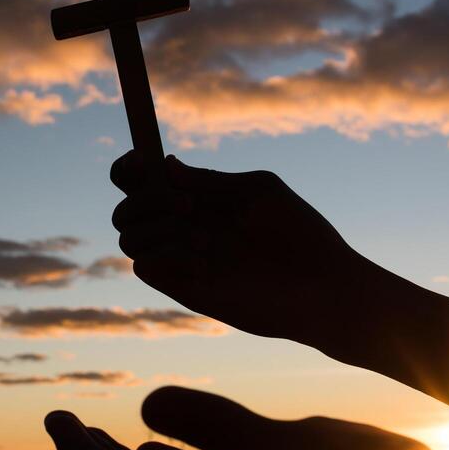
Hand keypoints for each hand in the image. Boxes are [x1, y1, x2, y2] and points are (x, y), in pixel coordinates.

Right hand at [110, 152, 378, 353]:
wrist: (322, 287)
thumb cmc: (300, 233)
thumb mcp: (258, 192)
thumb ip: (210, 180)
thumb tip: (165, 165)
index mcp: (199, 198)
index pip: (143, 180)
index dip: (129, 167)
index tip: (140, 159)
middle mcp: (183, 228)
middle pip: (126, 208)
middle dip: (146, 198)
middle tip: (188, 204)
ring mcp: (181, 259)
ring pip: (129, 237)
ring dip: (156, 229)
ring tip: (205, 240)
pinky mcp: (184, 290)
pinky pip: (144, 267)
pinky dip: (163, 257)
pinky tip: (203, 263)